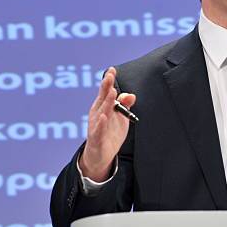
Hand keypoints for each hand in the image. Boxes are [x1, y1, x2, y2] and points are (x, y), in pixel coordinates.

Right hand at [79, 67, 135, 181]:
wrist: (99, 156)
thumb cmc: (109, 133)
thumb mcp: (119, 118)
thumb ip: (123, 106)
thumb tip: (131, 95)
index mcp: (102, 108)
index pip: (105, 92)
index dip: (108, 81)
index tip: (112, 70)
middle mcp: (97, 114)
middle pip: (102, 99)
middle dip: (106, 87)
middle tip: (109, 76)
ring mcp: (95, 126)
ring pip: (101, 112)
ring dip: (106, 102)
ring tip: (111, 92)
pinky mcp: (96, 139)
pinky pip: (98, 130)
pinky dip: (100, 124)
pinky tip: (103, 116)